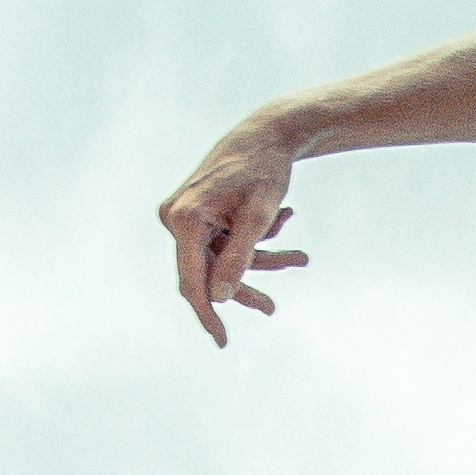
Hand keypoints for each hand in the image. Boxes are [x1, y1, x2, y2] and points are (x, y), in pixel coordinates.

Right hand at [156, 119, 311, 345]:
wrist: (268, 132)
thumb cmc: (265, 169)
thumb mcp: (259, 216)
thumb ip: (239, 257)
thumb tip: (221, 298)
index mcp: (184, 218)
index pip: (192, 281)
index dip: (208, 314)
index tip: (223, 342)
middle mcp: (176, 217)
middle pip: (206, 273)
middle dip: (244, 286)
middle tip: (272, 308)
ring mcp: (184, 215)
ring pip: (220, 258)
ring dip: (259, 260)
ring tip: (299, 256)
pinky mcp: (197, 213)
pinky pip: (224, 242)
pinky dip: (253, 240)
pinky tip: (284, 218)